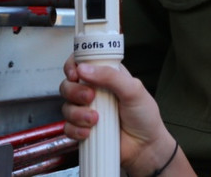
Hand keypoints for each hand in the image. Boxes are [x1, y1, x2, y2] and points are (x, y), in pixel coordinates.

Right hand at [60, 56, 179, 175]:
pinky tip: (89, 132)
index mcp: (107, 77)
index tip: (75, 73)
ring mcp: (87, 111)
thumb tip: (84, 68)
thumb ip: (111, 77)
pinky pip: (67, 127)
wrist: (145, 147)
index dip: (73, 65)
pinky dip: (76, 130)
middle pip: (68, 85)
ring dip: (77, 113)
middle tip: (90, 98)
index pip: (82, 63)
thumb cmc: (144, 116)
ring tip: (95, 120)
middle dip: (74, 91)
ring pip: (66, 107)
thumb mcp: (133, 90)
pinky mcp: (83, 129)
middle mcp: (94, 92)